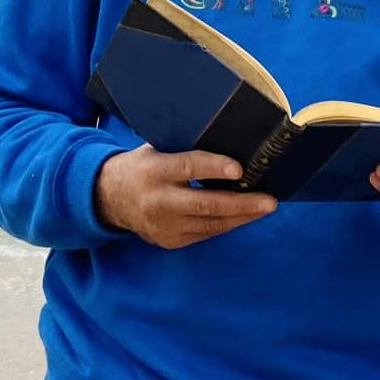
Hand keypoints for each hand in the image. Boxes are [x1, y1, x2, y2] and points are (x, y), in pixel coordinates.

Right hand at [94, 145, 276, 249]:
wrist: (109, 198)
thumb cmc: (142, 166)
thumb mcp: (156, 148)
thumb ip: (185, 147)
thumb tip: (226, 137)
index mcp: (155, 171)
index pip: (188, 168)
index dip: (215, 168)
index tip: (239, 169)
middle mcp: (160, 201)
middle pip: (205, 204)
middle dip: (241, 204)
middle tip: (269, 200)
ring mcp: (165, 226)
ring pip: (210, 224)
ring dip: (242, 216)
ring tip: (265, 207)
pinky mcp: (171, 241)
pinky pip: (206, 233)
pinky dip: (227, 224)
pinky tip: (244, 215)